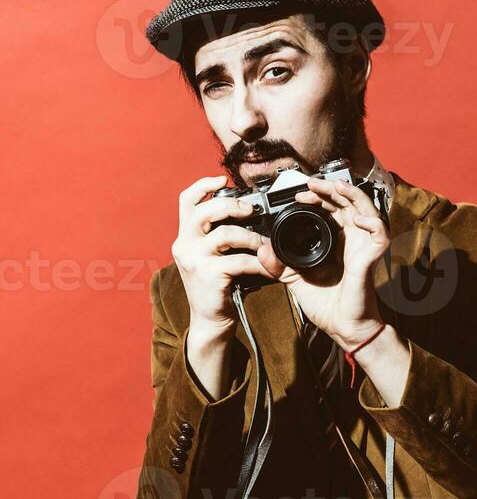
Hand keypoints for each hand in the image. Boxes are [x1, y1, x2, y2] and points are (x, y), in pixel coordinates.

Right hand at [171, 175, 275, 337]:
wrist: (210, 319)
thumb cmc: (217, 285)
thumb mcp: (211, 255)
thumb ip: (219, 234)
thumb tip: (248, 212)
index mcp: (185, 236)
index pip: (186, 201)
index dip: (203, 185)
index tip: (222, 179)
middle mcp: (184, 244)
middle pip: (204, 211)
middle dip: (231, 205)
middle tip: (251, 211)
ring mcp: (194, 259)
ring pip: (226, 234)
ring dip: (251, 238)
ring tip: (265, 246)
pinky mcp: (208, 275)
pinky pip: (239, 261)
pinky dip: (259, 263)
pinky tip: (269, 268)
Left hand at [256, 177, 389, 349]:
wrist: (343, 327)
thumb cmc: (327, 305)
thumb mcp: (296, 280)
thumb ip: (279, 265)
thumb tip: (262, 250)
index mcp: (337, 240)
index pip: (332, 207)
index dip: (318, 196)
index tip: (300, 195)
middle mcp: (352, 239)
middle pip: (348, 201)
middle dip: (331, 188)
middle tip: (311, 184)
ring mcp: (364, 246)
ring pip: (367, 209)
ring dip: (352, 194)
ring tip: (336, 186)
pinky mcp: (371, 258)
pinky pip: (381, 234)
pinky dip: (373, 223)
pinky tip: (359, 218)